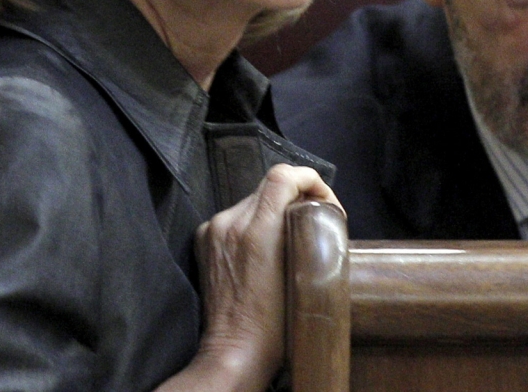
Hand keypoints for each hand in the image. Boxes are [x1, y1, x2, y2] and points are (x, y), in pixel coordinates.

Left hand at [193, 164, 340, 390]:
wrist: (235, 351)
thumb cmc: (276, 326)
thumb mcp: (303, 275)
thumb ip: (305, 232)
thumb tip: (316, 209)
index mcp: (256, 230)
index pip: (282, 176)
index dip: (309, 178)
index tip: (323, 197)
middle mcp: (231, 223)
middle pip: (268, 185)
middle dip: (296, 193)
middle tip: (315, 214)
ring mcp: (214, 230)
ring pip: (252, 199)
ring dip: (274, 207)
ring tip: (291, 231)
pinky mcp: (204, 239)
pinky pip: (235, 215)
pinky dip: (253, 220)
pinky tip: (264, 245)